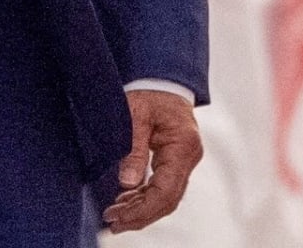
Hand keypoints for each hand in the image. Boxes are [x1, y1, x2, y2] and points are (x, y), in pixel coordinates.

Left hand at [102, 89, 202, 232]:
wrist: (163, 79)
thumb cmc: (150, 93)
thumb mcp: (135, 115)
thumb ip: (133, 148)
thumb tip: (128, 183)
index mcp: (183, 144)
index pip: (167, 190)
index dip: (143, 209)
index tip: (118, 217)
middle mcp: (189, 155)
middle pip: (169, 199)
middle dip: (140, 215)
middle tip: (113, 222)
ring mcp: (185, 159)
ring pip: (167, 197)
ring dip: (142, 210)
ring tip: (114, 216)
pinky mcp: (177, 160)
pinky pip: (164, 187)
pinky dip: (145, 198)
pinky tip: (126, 202)